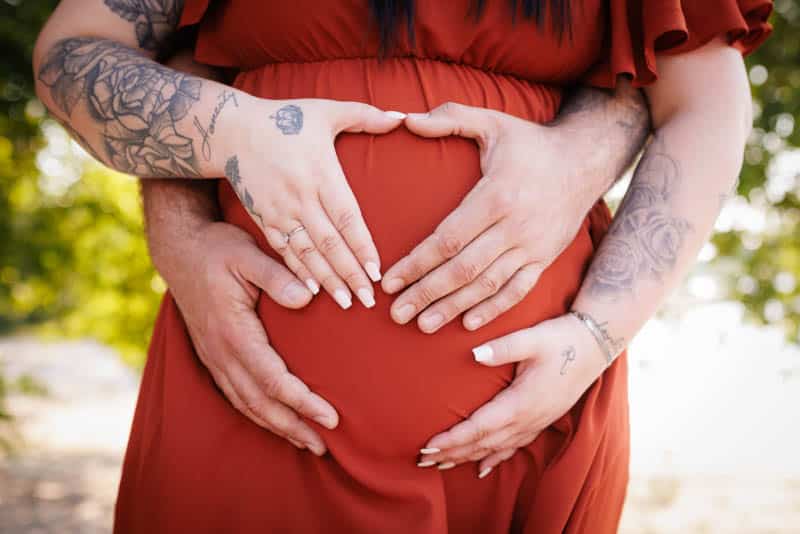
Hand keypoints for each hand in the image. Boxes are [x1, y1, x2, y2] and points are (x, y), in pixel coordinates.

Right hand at [162, 220, 338, 455]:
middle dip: (293, 426)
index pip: (272, 379)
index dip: (302, 402)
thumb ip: (276, 276)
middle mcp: (221, 352)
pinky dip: (258, 413)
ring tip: (307, 442)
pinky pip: (236, 394)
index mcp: (233, 332)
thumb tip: (306, 297)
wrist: (179, 249)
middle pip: (260, 402)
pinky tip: (275, 420)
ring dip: (277, 426)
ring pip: (246, 403)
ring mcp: (215, 356)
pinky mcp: (214, 355)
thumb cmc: (216, 249)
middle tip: (325, 446)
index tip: (330, 416)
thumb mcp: (246, 253)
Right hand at [227, 98, 404, 308]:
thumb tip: (401, 116)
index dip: (362, 246)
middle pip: (329, 243)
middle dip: (349, 274)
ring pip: (307, 253)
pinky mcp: (264, 219)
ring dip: (326, 280)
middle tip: (368, 300)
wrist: (231, 130)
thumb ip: (365, 115)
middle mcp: (300, 197)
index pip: (346, 218)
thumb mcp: (326, 110)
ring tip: (345, 303)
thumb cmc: (285, 119)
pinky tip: (311, 292)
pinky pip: (283, 252)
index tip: (376, 271)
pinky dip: (298, 272)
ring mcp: (280, 211)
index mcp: (320, 173)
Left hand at [381, 103, 596, 332]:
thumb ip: (449, 118)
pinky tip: (468, 325)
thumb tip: (406, 119)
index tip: (390, 280)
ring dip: (453, 307)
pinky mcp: (544, 259)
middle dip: (427, 293)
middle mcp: (515, 227)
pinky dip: (493, 309)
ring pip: (488, 285)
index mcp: (497, 195)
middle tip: (396, 313)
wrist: (585, 161)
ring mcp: (532, 247)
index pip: (448, 239)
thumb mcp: (492, 121)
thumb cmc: (530, 142)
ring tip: (423, 325)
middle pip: (464, 269)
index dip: (417, 263)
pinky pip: (517, 291)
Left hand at [416, 314, 605, 476]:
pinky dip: (493, 459)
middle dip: (452, 452)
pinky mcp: (540, 420)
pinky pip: (513, 447)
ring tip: (439, 464)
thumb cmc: (561, 339)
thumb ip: (503, 347)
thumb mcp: (533, 338)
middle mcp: (528, 419)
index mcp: (522, 401)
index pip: (481, 427)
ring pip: (495, 449)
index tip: (429, 445)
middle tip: (421, 459)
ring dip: (466, 457)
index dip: (454, 438)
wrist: (595, 345)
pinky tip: (480, 469)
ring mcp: (536, 423)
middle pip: (484, 444)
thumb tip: (474, 354)